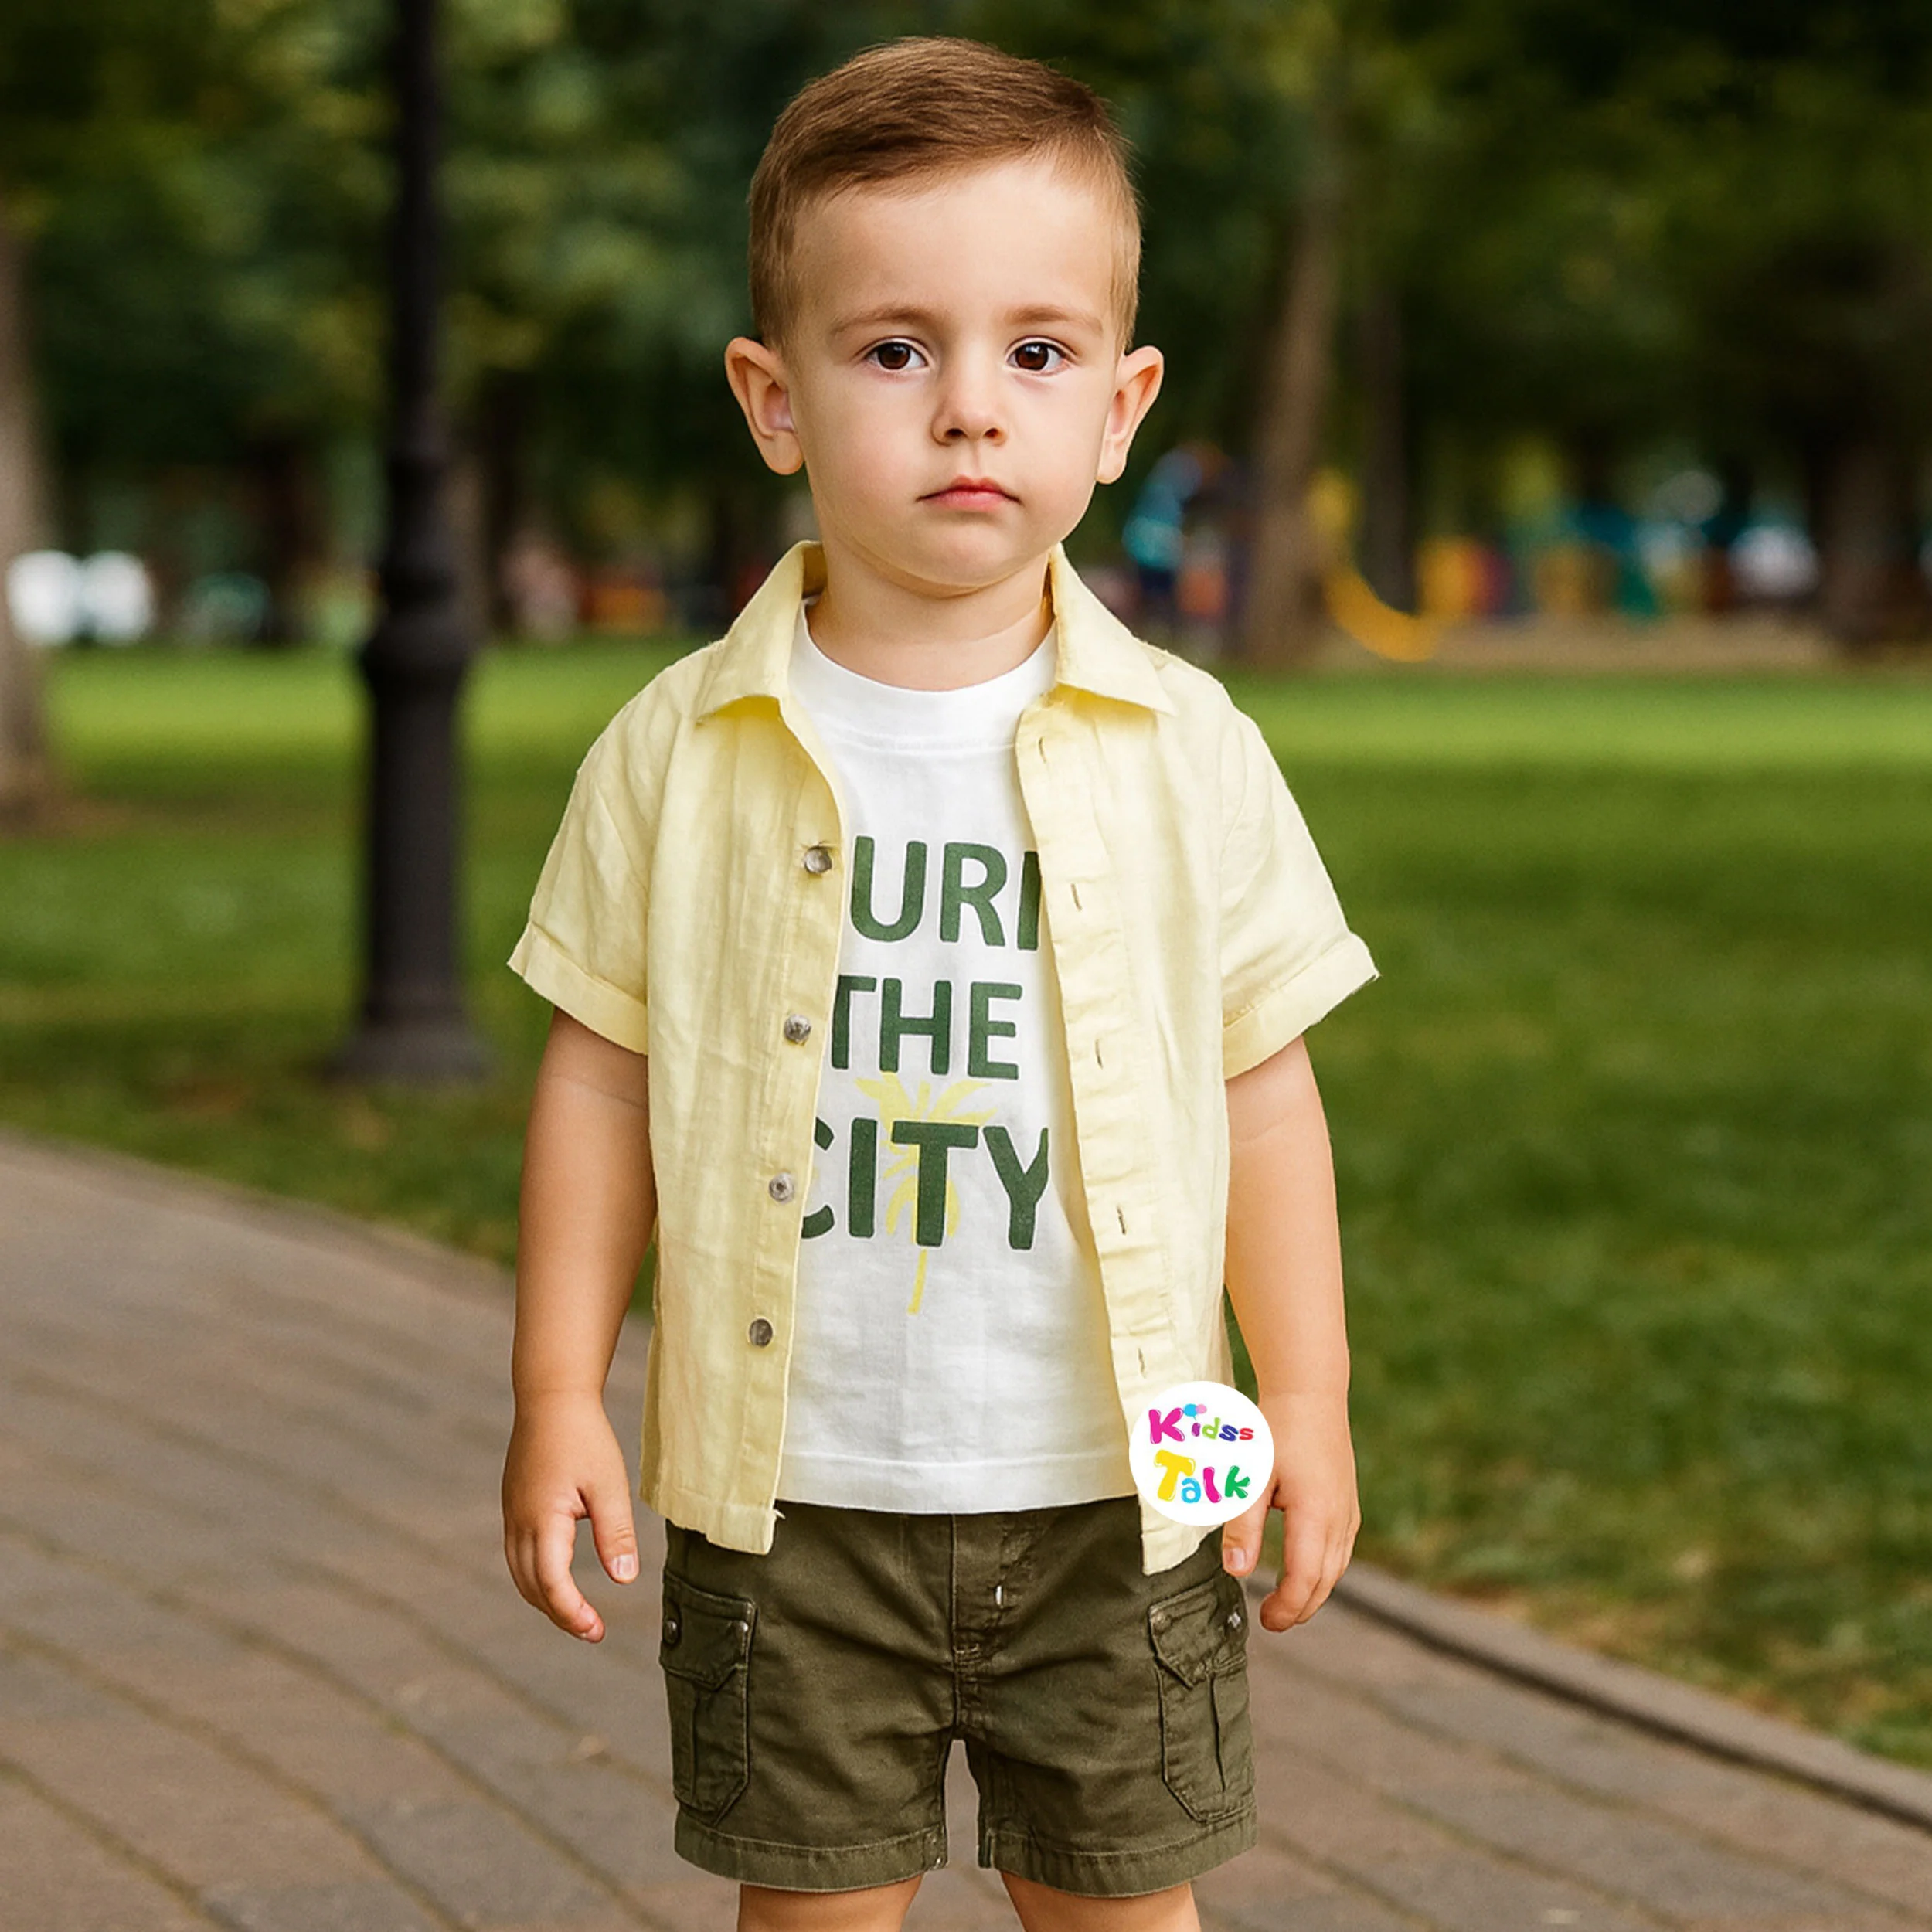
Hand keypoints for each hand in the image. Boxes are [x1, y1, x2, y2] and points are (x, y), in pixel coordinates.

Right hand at [502, 1390, 638, 1640]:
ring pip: (520, 1575)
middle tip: (593, 1631)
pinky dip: (536, 1578)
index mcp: (542, 1520)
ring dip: (546, 1599)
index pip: (551, 1584)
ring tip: (578, 1614)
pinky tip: (559, 1579)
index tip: (596, 1631)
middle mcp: (519, 1523)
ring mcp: (511, 1515)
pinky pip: (518, 1556)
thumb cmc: (584, 1438)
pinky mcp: (513, 1507)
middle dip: (560, 1615)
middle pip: (532, 1587)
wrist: (551, 1398)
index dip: (572, 1614)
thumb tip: (623, 1580)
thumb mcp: (609, 1485)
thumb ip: (615, 1534)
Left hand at [1219, 1389, 1359, 1631]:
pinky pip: (1340, 1551)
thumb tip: (1237, 1573)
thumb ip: (1242, 1525)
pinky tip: (1306, 1572)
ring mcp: (1348, 1511)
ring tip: (1286, 1605)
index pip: (1306, 1579)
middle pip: (1325, 1582)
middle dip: (1300, 1608)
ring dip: (1313, 1592)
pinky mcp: (1348, 1504)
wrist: (1310, 1393)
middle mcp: (1340, 1519)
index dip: (1287, 1608)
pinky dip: (1323, 1571)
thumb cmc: (1276, 1431)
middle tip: (1272, 1622)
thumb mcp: (1251, 1475)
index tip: (1265, 1622)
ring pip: (1336, 1569)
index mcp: (1316, 1515)